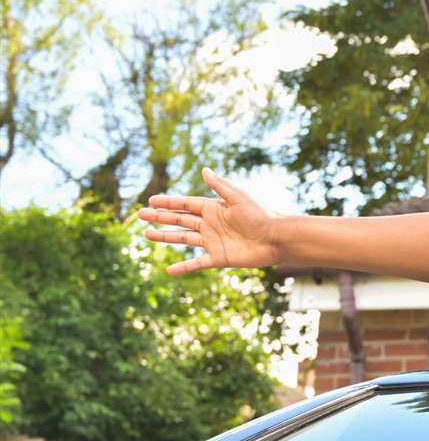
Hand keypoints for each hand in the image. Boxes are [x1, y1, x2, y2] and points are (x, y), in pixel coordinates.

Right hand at [137, 168, 278, 275]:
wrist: (277, 238)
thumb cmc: (261, 215)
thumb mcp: (238, 197)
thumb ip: (220, 186)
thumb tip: (204, 169)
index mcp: (214, 208)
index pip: (185, 204)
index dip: (168, 202)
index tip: (151, 200)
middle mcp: (211, 224)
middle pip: (180, 220)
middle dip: (160, 217)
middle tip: (140, 215)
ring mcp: (213, 241)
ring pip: (183, 238)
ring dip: (165, 237)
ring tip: (146, 234)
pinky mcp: (219, 258)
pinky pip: (197, 263)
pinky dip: (183, 267)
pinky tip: (169, 270)